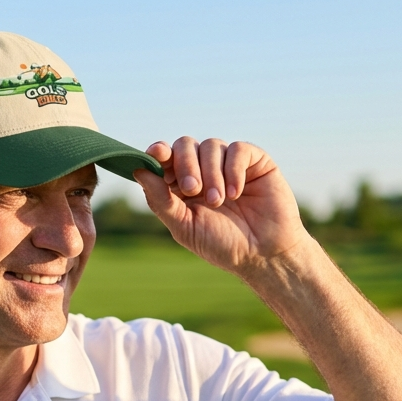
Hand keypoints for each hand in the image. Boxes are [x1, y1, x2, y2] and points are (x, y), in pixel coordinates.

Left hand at [134, 139, 307, 272]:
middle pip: (185, 145)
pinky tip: (236, 193)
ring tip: (218, 201)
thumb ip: (161, 200)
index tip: (157, 154)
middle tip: (192, 190)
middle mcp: (204, 170)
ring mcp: (229, 164)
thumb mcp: (184, 226)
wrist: (263, 254)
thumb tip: (138, 171)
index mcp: (183, 186)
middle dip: (185, 165)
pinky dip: (233, 170)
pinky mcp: (255, 161)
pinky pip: (237, 149)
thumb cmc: (222, 244)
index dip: (159, 153)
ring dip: (211, 174)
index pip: (166, 159)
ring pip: (211, 145)